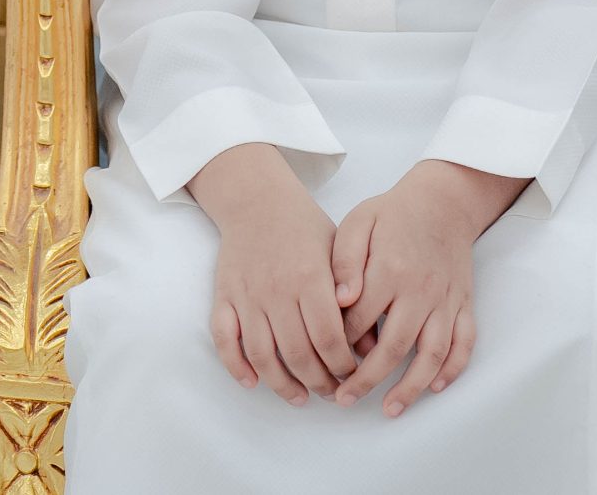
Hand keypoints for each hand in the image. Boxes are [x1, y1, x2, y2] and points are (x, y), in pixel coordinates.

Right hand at [186, 143, 356, 403]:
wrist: (256, 200)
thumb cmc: (304, 227)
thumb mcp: (339, 251)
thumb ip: (355, 294)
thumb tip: (372, 343)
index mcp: (310, 277)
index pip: (328, 338)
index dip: (342, 365)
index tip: (353, 375)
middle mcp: (277, 290)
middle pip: (297, 353)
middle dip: (319, 381)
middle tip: (332, 392)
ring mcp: (247, 295)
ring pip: (262, 354)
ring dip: (282, 384)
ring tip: (300, 397)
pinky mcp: (224, 296)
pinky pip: (224, 338)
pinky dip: (235, 365)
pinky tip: (252, 382)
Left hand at [327, 159, 510, 415]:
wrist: (442, 202)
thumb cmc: (392, 213)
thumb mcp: (358, 222)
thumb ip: (345, 260)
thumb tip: (340, 300)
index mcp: (389, 271)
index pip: (359, 320)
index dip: (338, 342)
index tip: (321, 356)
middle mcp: (420, 291)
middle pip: (394, 347)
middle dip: (368, 380)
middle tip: (344, 399)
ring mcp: (445, 300)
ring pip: (432, 354)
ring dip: (412, 387)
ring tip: (390, 409)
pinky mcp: (463, 304)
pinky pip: (464, 343)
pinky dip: (453, 369)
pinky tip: (435, 387)